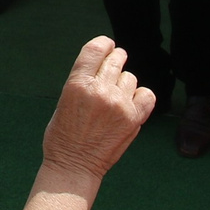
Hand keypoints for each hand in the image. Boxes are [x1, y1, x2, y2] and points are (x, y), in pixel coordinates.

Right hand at [40, 35, 154, 182]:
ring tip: (115, 97)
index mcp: (77, 84)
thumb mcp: (64, 100)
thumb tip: (102, 64)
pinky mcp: (133, 119)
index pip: (96, 49)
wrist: (73, 166)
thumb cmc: (63, 135)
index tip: (108, 45)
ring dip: (124, 83)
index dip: (104, 43)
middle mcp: (99, 90)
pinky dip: (140, 96)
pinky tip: (131, 103)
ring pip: (130, 78)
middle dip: (116, 59)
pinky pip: (146, 95)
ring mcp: (118, 104)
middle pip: (116, 59)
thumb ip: (83, 81)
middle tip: (114, 66)